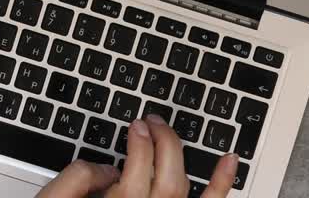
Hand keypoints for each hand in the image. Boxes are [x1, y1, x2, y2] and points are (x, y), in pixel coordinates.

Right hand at [37, 114, 238, 197]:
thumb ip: (78, 180)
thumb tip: (103, 168)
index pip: (138, 167)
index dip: (139, 141)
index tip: (135, 126)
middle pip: (166, 173)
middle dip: (161, 140)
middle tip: (150, 123)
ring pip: (184, 186)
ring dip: (181, 152)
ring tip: (167, 131)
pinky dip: (221, 183)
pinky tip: (230, 161)